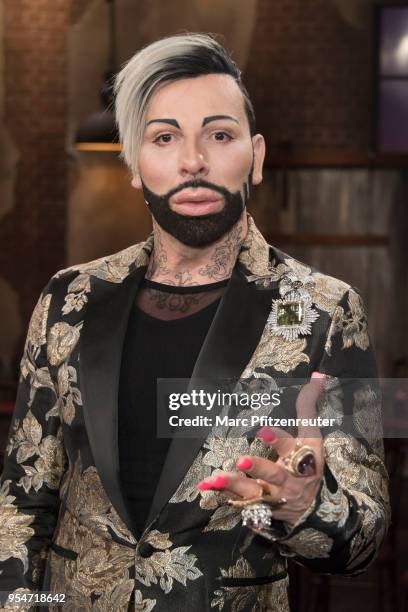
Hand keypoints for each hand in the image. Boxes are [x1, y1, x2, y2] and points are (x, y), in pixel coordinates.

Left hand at [197, 373, 324, 526]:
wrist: (313, 507)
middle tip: (241, 460)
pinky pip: (241, 503)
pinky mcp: (261, 507)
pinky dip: (224, 495)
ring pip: (254, 492)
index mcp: (302, 459)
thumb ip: (308, 407)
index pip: (292, 448)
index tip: (263, 431)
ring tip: (216, 478)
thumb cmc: (308, 462)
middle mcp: (290, 481)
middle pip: (275, 475)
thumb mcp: (312, 436)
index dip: (278, 441)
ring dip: (234, 485)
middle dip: (259, 469)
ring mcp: (275, 497)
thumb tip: (318, 376)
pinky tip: (206, 486)